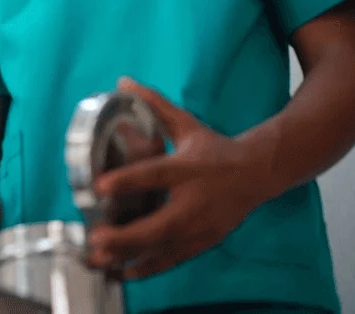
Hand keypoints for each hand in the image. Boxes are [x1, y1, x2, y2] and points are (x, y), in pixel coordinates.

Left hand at [86, 78, 268, 279]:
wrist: (258, 173)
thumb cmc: (214, 148)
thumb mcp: (186, 123)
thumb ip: (154, 104)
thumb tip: (122, 81)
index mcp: (187, 168)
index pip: (155, 174)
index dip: (127, 181)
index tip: (99, 186)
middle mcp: (194, 201)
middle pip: (159, 224)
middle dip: (126, 236)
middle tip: (96, 239)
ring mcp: (201, 227)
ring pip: (164, 249)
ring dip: (130, 257)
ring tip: (99, 261)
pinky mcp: (204, 243)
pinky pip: (172, 260)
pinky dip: (147, 269)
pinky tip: (121, 273)